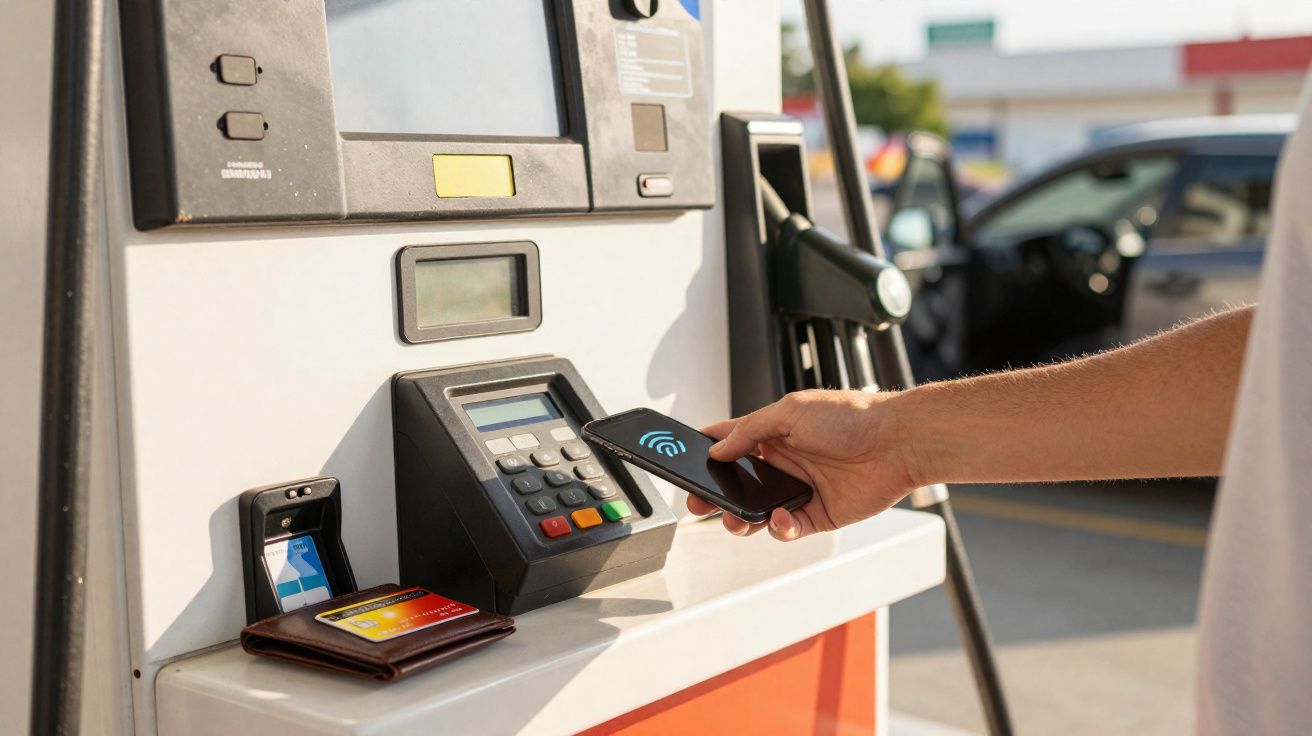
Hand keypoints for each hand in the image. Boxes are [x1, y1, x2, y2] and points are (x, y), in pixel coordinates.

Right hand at [688, 390, 918, 541]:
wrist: (896, 443)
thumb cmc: (852, 416)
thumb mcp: (790, 411)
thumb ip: (750, 430)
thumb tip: (719, 448)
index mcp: (775, 433)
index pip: (732, 442)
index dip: (708, 452)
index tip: (686, 461)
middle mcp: (786, 462)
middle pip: (740, 484)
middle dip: (717, 494)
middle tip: (700, 502)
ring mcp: (800, 489)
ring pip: (759, 512)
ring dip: (742, 518)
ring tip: (735, 519)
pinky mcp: (818, 514)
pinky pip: (788, 528)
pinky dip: (779, 527)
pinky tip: (781, 518)